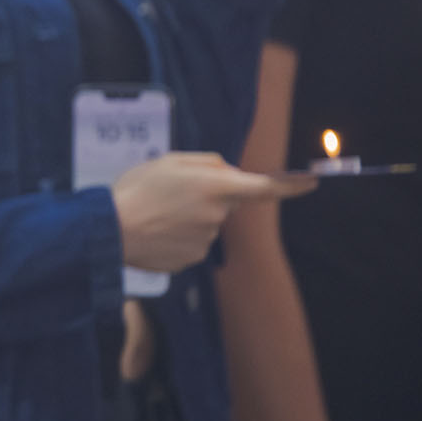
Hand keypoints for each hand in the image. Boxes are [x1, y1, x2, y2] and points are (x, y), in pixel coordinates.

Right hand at [112, 153, 314, 272]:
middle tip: (169, 193)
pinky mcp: (193, 259)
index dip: (291, 185)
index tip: (312, 182)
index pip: (263, 187)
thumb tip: (229, 173)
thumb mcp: (168, 161)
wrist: (109, 230)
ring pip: (208, 224)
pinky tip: (156, 232)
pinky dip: (178, 237)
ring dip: (189, 218)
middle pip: (225, 203)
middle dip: (207, 197)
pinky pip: (193, 243)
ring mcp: (206, 240)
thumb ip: (206, 162)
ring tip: (156, 214)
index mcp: (214, 187)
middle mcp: (217, 215)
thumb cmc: (136, 189)